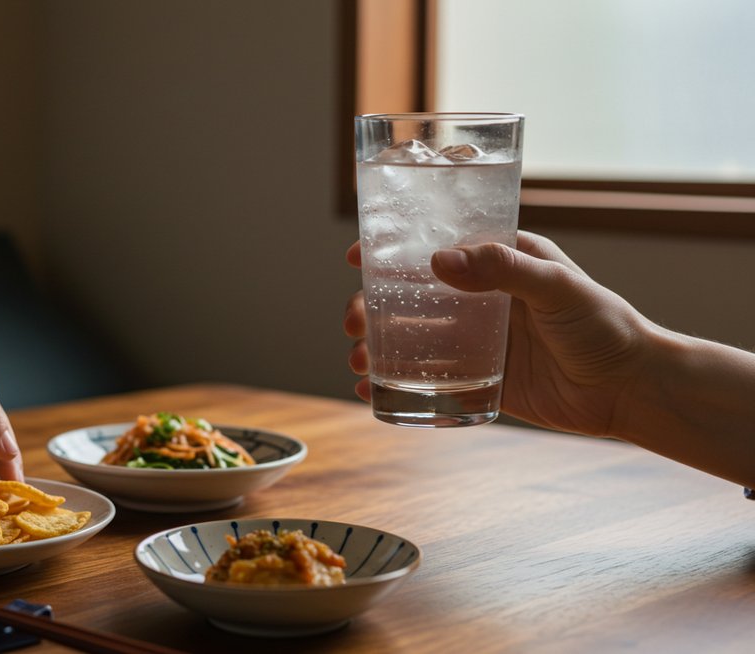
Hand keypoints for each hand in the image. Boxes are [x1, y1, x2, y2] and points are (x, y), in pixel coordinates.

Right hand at [344, 231, 656, 436]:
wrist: (631, 390)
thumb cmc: (605, 326)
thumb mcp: (557, 286)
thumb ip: (502, 269)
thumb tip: (438, 260)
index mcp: (498, 263)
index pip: (435, 247)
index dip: (390, 250)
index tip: (356, 256)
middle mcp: (480, 300)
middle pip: (409, 298)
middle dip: (369, 307)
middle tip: (352, 322)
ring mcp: (477, 343)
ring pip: (410, 340)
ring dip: (375, 346)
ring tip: (357, 358)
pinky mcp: (480, 381)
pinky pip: (428, 381)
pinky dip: (393, 385)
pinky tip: (368, 389)